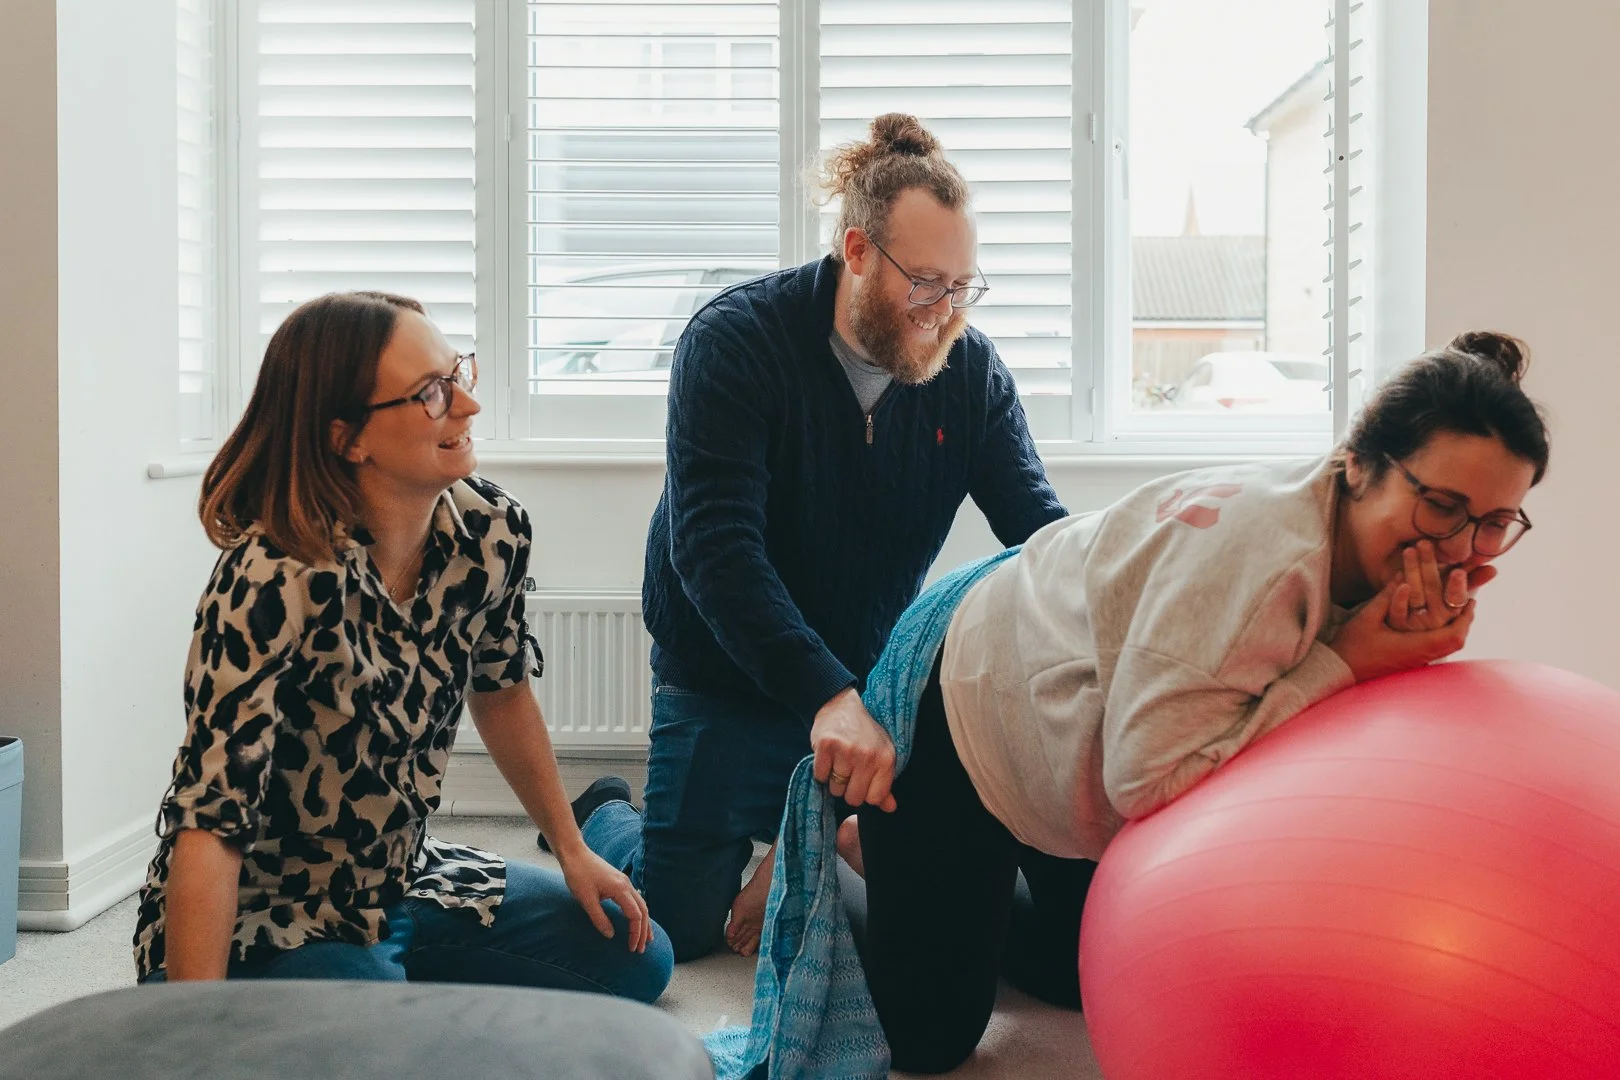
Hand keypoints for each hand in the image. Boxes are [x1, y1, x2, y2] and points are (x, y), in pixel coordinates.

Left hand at [557, 845, 651, 952]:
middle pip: (643, 911)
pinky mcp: (619, 881)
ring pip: (641, 904)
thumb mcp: (586, 899)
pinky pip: (635, 899)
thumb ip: (599, 918)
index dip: (636, 934)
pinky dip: (639, 912)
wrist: (574, 853)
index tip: (632, 948)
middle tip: (641, 949)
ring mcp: (624, 882)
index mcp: (620, 889)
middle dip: (644, 931)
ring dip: (644, 922)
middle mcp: (626, 885)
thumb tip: (610, 935)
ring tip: (646, 938)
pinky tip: (636, 919)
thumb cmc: (578, 874)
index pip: (636, 916)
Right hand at [810, 688, 897, 811]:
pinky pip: (820, 776)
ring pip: (835, 789)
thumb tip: (890, 808)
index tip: (862, 781)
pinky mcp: (826, 746)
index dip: (865, 793)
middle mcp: (867, 756)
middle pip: (853, 798)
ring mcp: (846, 750)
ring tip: (839, 760)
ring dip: (834, 779)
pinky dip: (821, 770)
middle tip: (848, 770)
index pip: (874, 798)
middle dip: (848, 789)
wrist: (841, 705)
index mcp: (886, 759)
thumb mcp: (881, 754)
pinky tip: (828, 756)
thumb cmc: (864, 733)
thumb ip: (884, 784)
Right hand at [1332, 578, 1477, 682]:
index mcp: (1414, 646)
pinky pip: (1436, 648)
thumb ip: (1388, 598)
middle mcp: (1420, 656)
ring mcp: (1416, 661)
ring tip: (1456, 609)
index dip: (1465, 618)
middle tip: (1468, 602)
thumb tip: (1404, 577)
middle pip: (1455, 642)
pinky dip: (1443, 634)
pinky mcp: (1410, 662)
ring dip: (1454, 627)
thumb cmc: (1352, 647)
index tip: (1471, 600)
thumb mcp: (1368, 617)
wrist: (1339, 671)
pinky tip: (1436, 622)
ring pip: (1447, 646)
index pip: (1453, 635)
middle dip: (1464, 621)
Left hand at [1385, 540, 1494, 631]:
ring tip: (1409, 550)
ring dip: (1412, 571)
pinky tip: (1398, 577)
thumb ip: (1472, 579)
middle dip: (1429, 565)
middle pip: (1433, 590)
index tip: (1458, 572)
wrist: (1404, 628)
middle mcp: (1436, 619)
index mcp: (1452, 610)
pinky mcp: (1396, 623)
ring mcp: (1415, 623)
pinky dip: (1397, 593)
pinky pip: (1397, 609)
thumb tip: (1494, 569)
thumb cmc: (1435, 603)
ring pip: (1415, 596)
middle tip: (1424, 543)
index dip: (1458, 587)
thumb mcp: (1454, 592)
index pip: (1457, 598)